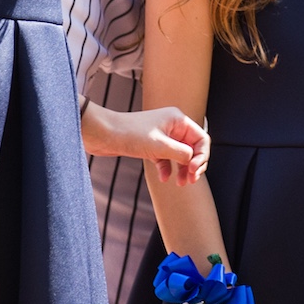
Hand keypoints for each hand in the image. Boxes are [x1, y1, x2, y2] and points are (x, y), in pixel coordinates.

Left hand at [80, 102, 210, 185]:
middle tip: (191, 180)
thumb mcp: (159, 146)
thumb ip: (180, 153)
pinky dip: (167, 168)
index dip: (202, 156)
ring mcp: (162, 135)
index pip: (201, 138)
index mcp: (178, 119)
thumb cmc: (129, 134)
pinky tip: (164, 178)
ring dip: (182, 169)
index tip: (193, 171)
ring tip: (181, 183)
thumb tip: (193, 160)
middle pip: (193, 147)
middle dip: (194, 164)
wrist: (101, 133)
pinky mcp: (151, 145)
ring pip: (180, 154)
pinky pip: (166, 158)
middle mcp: (173, 126)